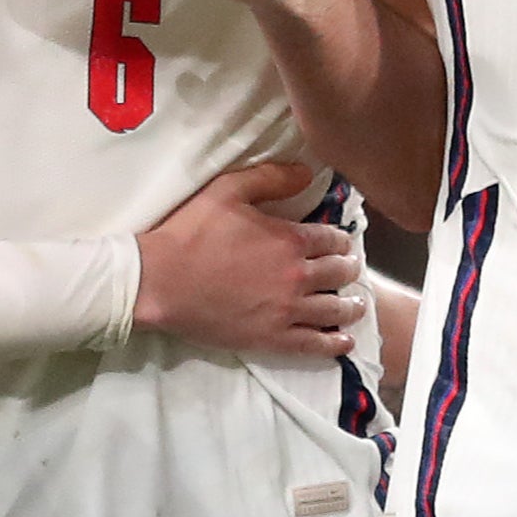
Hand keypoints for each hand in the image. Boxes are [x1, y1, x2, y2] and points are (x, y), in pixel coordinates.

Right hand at [135, 161, 367, 361]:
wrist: (159, 281)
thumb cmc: (190, 233)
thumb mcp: (228, 190)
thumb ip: (271, 178)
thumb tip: (307, 173)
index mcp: (289, 240)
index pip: (332, 239)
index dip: (341, 240)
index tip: (342, 242)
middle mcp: (296, 276)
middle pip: (339, 274)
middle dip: (349, 269)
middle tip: (350, 269)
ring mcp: (286, 310)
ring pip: (334, 309)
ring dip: (351, 306)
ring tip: (357, 305)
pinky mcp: (271, 337)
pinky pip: (314, 343)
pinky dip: (334, 343)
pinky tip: (344, 341)